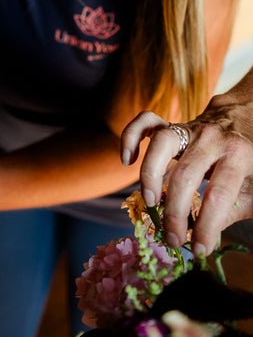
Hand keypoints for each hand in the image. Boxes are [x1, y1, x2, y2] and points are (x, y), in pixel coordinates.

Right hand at [121, 110, 252, 256]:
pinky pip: (145, 122)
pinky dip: (130, 137)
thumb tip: (204, 235)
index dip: (207, 227)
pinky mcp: (173, 123)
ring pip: (161, 144)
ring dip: (150, 175)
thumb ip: (233, 210)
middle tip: (172, 238)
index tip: (200, 249)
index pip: (218, 196)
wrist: (246, 120)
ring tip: (150, 202)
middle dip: (175, 213)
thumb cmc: (250, 161)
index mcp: (238, 155)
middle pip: (186, 175)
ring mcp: (190, 127)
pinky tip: (127, 159)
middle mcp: (212, 138)